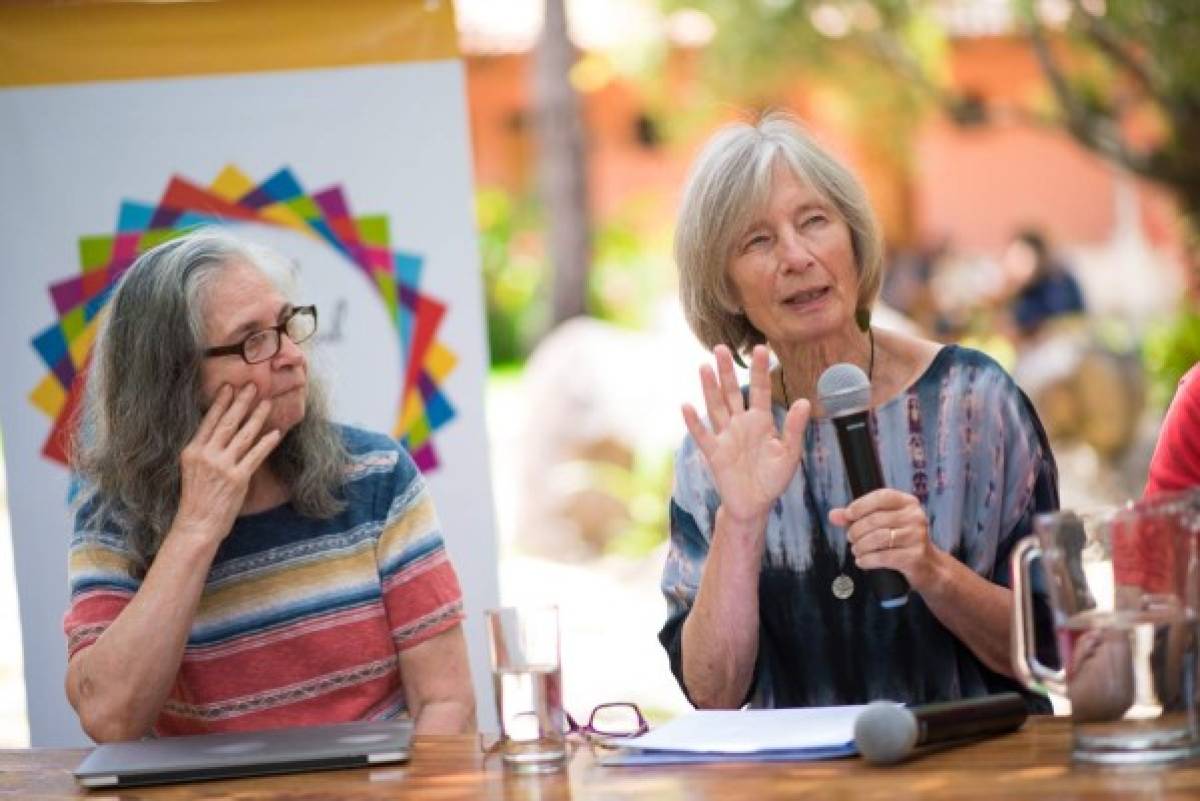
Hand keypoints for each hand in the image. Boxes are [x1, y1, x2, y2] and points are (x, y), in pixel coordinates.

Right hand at [172, 384, 281, 545]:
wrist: (197, 524)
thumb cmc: (196, 498)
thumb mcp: (192, 469)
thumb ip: (205, 450)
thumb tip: (221, 430)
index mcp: (192, 451)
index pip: (209, 421)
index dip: (221, 402)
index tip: (230, 386)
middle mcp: (207, 455)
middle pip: (228, 423)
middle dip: (242, 402)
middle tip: (253, 385)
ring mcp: (223, 466)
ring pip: (244, 435)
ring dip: (257, 417)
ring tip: (267, 402)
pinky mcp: (238, 478)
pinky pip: (255, 455)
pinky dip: (266, 443)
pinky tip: (276, 432)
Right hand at [681, 344, 809, 524]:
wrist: (754, 505)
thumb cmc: (773, 479)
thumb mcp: (790, 454)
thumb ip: (795, 429)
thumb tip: (804, 401)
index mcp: (761, 421)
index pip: (760, 390)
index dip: (759, 370)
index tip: (760, 348)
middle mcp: (741, 424)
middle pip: (731, 392)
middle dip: (726, 371)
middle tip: (721, 347)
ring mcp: (725, 437)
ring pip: (715, 407)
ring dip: (709, 388)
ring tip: (704, 367)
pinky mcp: (714, 453)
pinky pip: (703, 435)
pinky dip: (694, 423)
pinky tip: (687, 406)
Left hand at [830, 489, 934, 586]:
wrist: (927, 565)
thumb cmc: (901, 540)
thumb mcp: (882, 524)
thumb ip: (857, 517)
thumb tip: (833, 515)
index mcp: (907, 502)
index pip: (882, 496)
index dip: (861, 505)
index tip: (848, 515)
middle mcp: (915, 516)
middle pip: (875, 520)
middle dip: (856, 531)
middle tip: (851, 538)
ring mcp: (916, 536)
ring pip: (877, 538)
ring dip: (860, 546)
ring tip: (857, 550)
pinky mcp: (914, 556)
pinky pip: (883, 557)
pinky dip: (867, 560)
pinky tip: (862, 561)